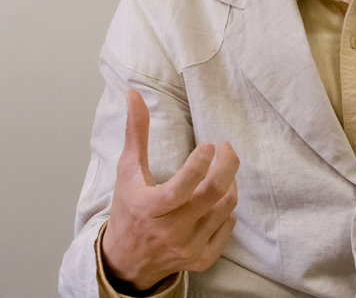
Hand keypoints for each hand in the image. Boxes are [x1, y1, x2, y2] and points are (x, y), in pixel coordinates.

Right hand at [100, 89, 239, 291]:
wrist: (127, 260)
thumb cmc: (128, 209)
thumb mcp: (127, 171)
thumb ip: (135, 133)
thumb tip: (134, 94)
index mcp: (149, 208)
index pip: (181, 188)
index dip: (199, 164)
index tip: (209, 144)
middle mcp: (170, 231)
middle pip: (213, 196)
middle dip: (227, 167)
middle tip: (227, 149)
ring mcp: (188, 248)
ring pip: (225, 208)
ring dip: (229, 184)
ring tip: (221, 171)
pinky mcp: (201, 259)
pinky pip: (228, 227)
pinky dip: (227, 209)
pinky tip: (216, 199)